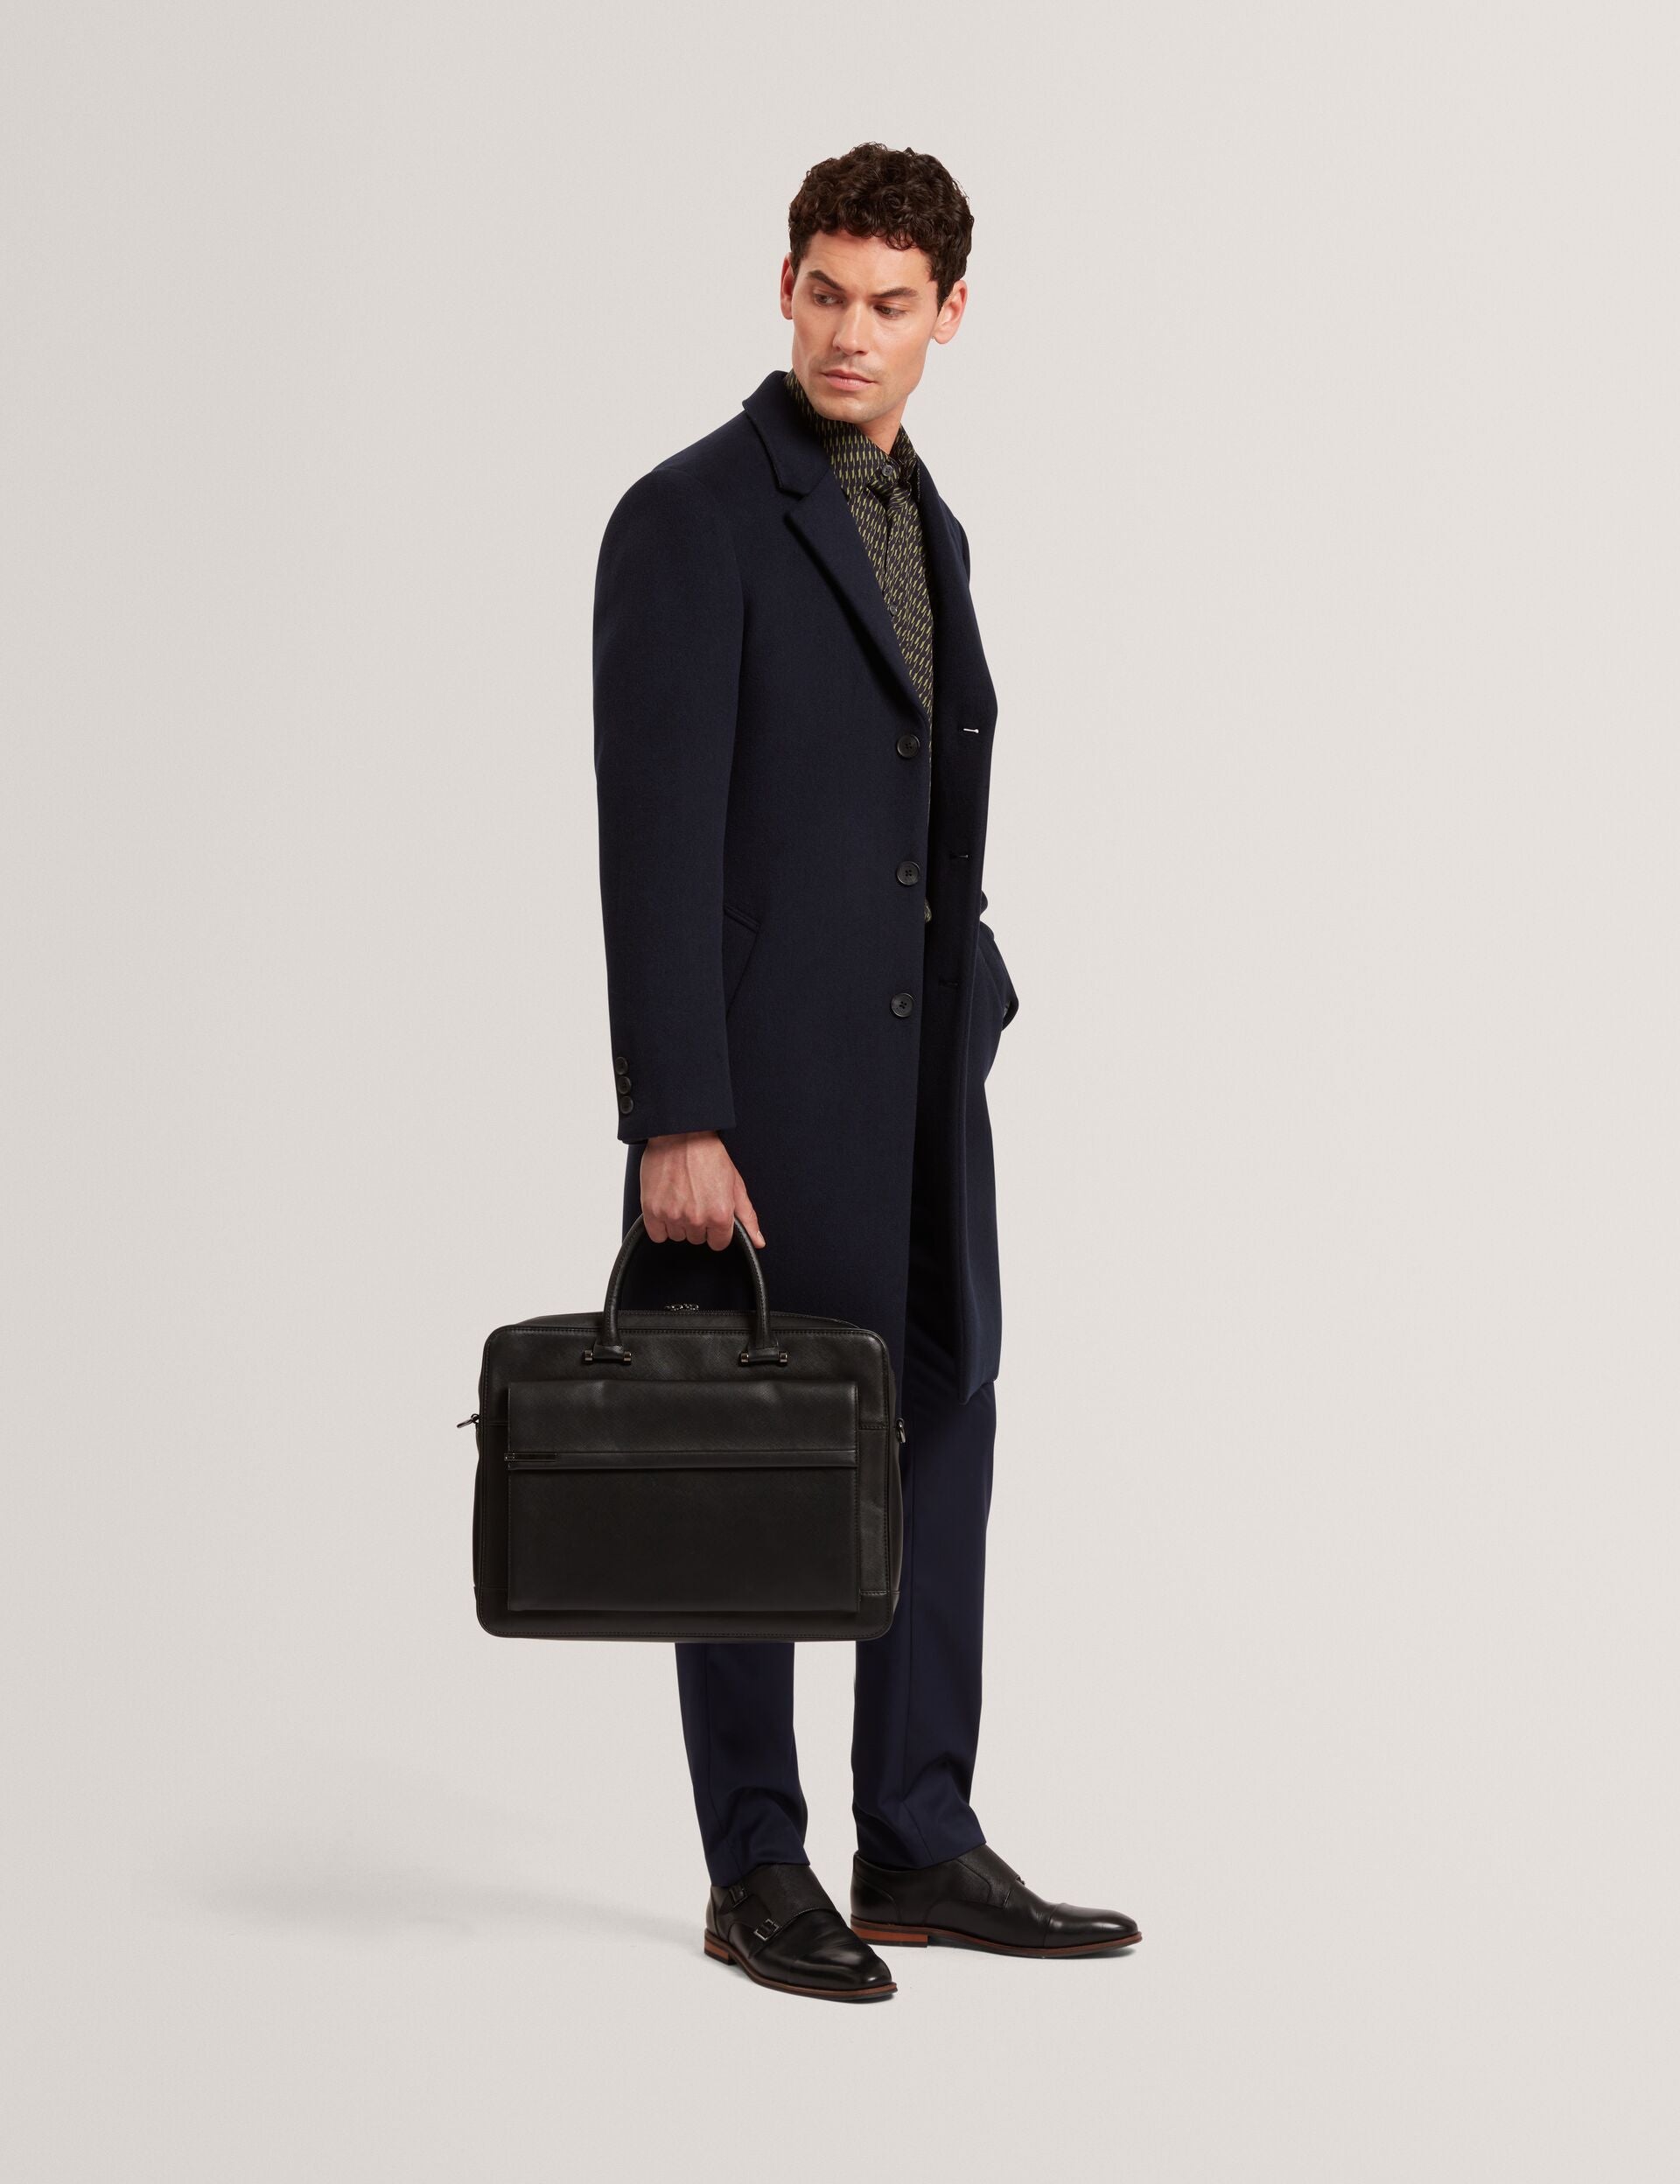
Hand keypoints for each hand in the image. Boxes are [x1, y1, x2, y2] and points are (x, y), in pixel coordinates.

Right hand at [640, 1132, 765, 1250]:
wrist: (681, 1134)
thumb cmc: (709, 1155)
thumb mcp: (736, 1184)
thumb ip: (747, 1217)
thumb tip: (758, 1242)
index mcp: (720, 1215)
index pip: (719, 1243)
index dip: (716, 1230)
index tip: (711, 1214)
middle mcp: (697, 1219)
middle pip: (697, 1239)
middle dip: (698, 1223)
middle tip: (695, 1199)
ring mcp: (673, 1216)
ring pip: (678, 1236)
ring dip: (679, 1223)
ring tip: (681, 1198)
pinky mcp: (652, 1210)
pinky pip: (657, 1235)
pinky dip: (661, 1225)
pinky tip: (667, 1206)